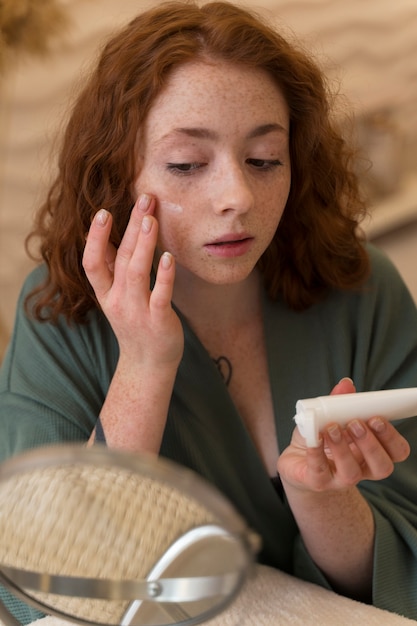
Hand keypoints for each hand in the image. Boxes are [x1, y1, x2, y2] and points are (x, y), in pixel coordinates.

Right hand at [82, 194, 183, 368]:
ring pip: (136, 273)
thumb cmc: (135, 324)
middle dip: (129, 227)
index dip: (94, 238)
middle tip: (143, 199)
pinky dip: (164, 276)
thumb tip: (109, 235)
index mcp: (105, 293)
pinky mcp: (158, 321)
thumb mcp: (117, 297)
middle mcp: (117, 301)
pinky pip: (160, 295)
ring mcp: (137, 311)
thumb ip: (114, 269)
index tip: (102, 212)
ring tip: (150, 219)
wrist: (147, 365)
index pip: (92, 262)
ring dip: (142, 244)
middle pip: (119, 259)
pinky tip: (169, 257)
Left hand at [278, 378, 409, 492]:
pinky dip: (316, 453)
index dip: (391, 437)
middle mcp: (361, 469)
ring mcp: (339, 479)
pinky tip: (314, 438)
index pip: (396, 451)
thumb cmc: (320, 439)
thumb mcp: (329, 417)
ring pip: (352, 474)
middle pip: (382, 467)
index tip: (377, 418)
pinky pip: (320, 472)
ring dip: (343, 448)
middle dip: (371, 444)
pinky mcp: (317, 482)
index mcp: (371, 453)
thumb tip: (346, 384)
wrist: (296, 462)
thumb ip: (339, 402)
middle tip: (356, 423)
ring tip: (332, 428)